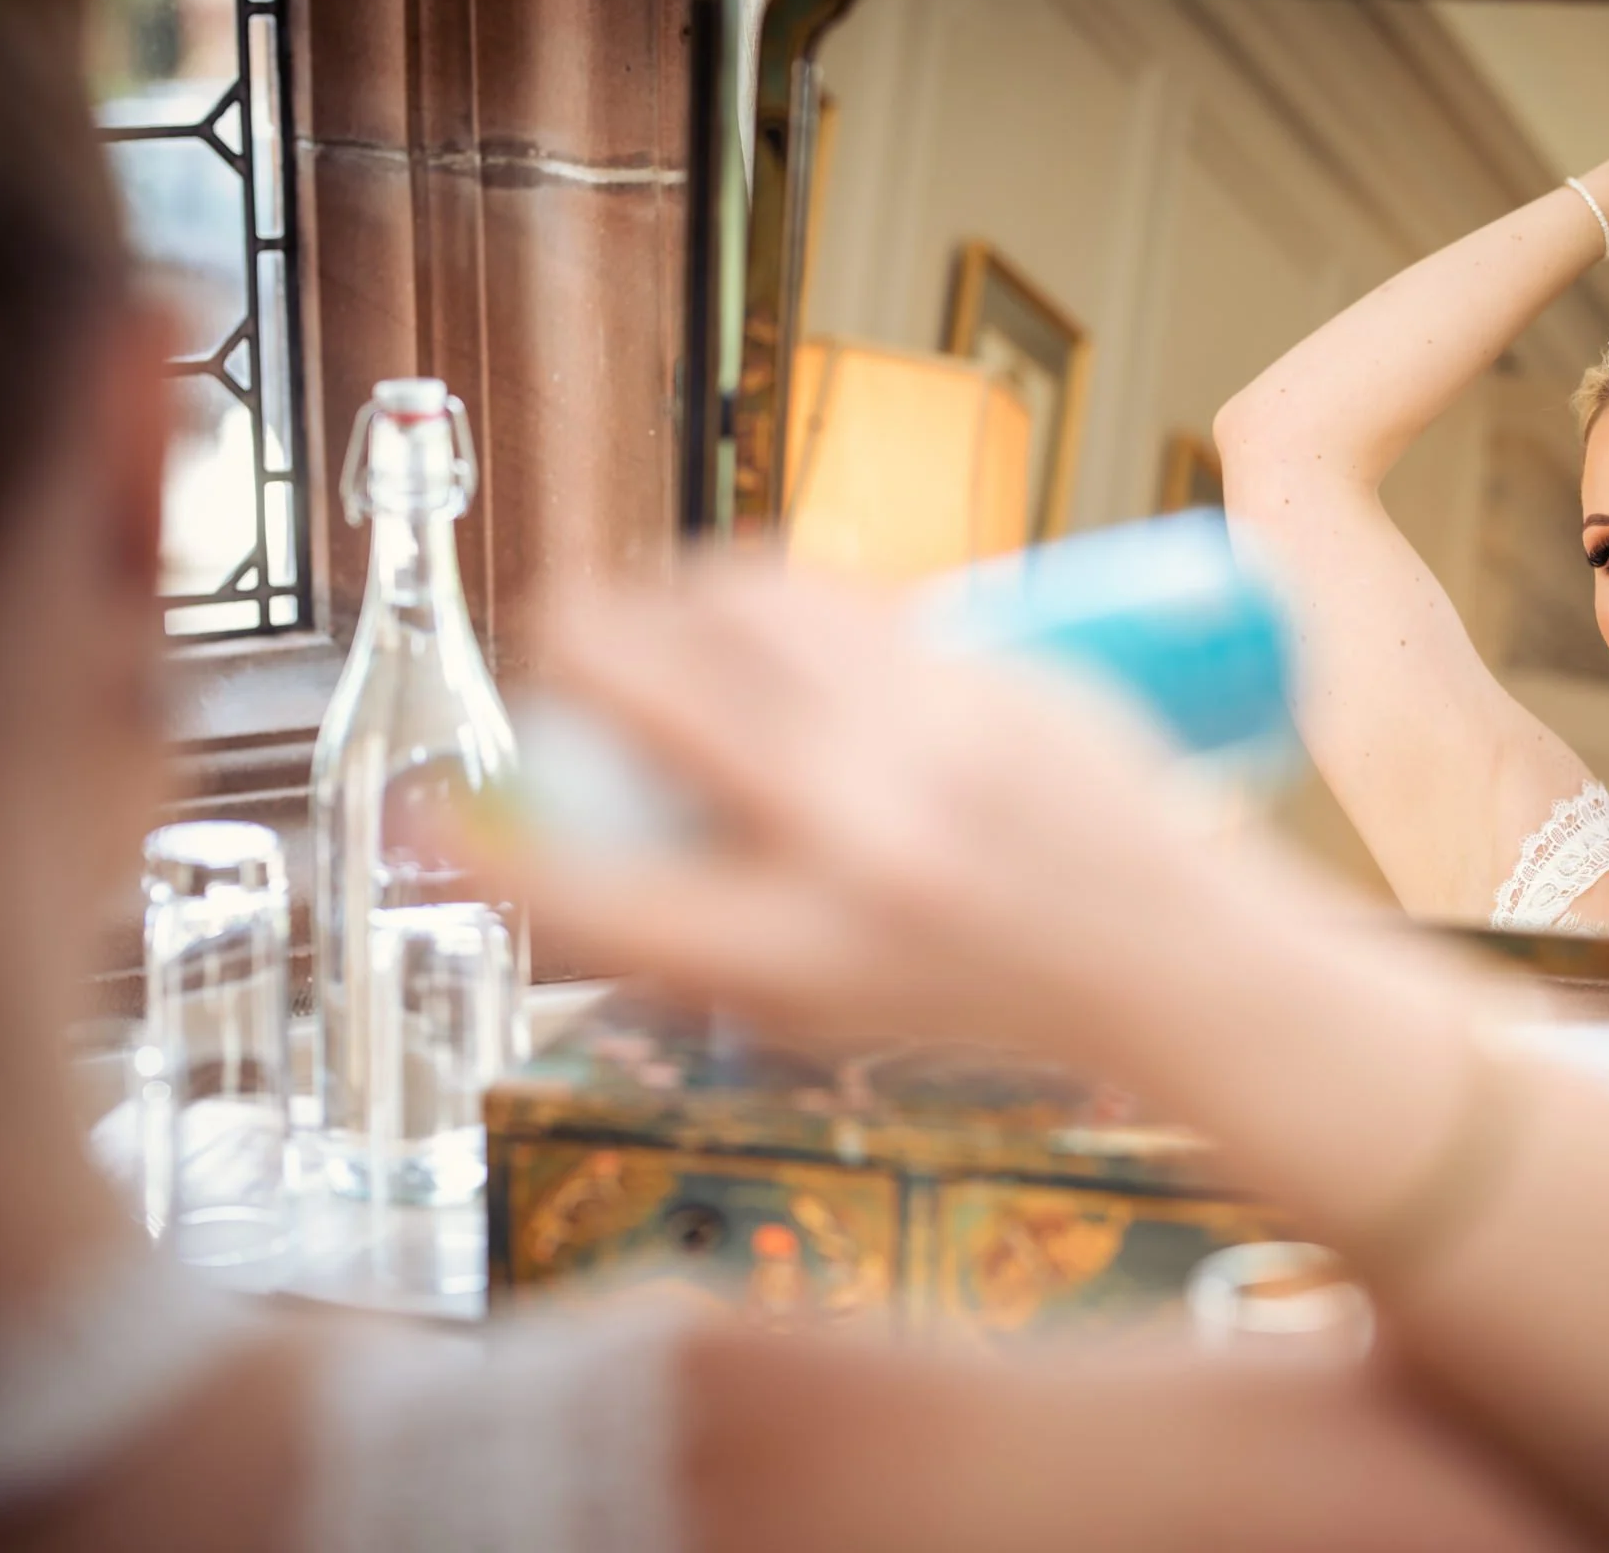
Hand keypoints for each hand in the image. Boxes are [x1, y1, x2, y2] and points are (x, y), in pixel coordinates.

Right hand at [470, 559, 1288, 1054]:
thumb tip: (565, 878)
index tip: (434, 806)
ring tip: (666, 616)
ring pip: (735, 596)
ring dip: (668, 592)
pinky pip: (833, 590)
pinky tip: (761, 610)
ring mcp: (928, 738)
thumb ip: (697, 952)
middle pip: (644, 678)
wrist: (1173, 958)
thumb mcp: (822, 1019)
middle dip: (572, 642)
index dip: (477, 844)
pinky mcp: (987, 669)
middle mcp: (852, 838)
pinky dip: (766, 590)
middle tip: (570, 651)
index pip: (584, 889)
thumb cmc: (990, 998)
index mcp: (795, 958)